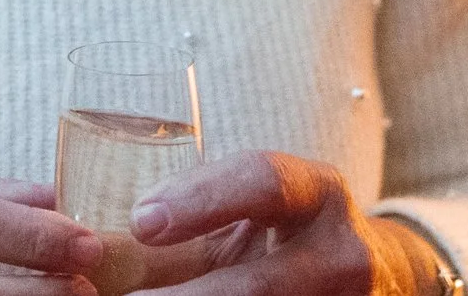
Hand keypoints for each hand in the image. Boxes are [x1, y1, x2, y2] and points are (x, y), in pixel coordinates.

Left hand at [129, 154, 438, 295]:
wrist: (376, 278)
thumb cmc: (289, 233)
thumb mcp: (261, 208)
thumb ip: (197, 214)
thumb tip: (91, 241)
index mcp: (315, 194)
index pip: (263, 182)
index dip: (200, 199)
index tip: (140, 221)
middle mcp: (339, 252)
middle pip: (254, 287)